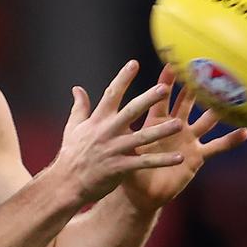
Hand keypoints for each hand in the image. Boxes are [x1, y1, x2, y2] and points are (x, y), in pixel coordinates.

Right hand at [56, 60, 184, 204]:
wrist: (66, 183)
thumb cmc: (72, 154)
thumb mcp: (73, 128)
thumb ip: (79, 107)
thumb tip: (77, 88)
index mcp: (97, 120)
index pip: (111, 95)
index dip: (122, 79)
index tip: (134, 63)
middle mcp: (107, 132)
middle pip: (130, 111)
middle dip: (147, 99)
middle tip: (164, 88)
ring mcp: (114, 150)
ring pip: (142, 138)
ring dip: (161, 131)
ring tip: (180, 124)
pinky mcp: (120, 168)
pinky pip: (145, 163)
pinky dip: (162, 161)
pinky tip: (179, 157)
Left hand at [121, 65, 246, 211]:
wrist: (138, 194)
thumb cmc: (126, 169)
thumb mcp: (115, 146)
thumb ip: (107, 125)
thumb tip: (79, 95)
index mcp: (154, 122)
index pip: (161, 97)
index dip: (166, 81)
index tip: (173, 62)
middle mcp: (173, 127)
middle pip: (187, 102)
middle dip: (196, 85)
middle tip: (208, 66)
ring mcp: (187, 140)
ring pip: (206, 120)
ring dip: (218, 108)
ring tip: (233, 94)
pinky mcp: (196, 157)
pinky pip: (216, 147)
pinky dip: (230, 140)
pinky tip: (246, 132)